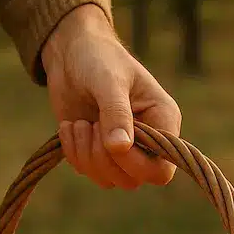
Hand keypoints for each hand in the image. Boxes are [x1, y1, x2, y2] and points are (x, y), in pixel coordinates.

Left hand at [41, 5, 181, 188]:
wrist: (70, 54)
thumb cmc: (97, 58)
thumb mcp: (108, 80)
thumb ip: (116, 113)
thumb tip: (119, 148)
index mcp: (163, 120)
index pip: (161, 169)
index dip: (135, 164)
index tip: (110, 140)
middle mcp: (149, 141)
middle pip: (134, 179)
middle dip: (104, 157)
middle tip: (89, 125)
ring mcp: (124, 148)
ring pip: (111, 179)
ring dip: (86, 156)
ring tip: (77, 124)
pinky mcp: (99, 151)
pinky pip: (90, 172)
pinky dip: (74, 154)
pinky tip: (70, 127)